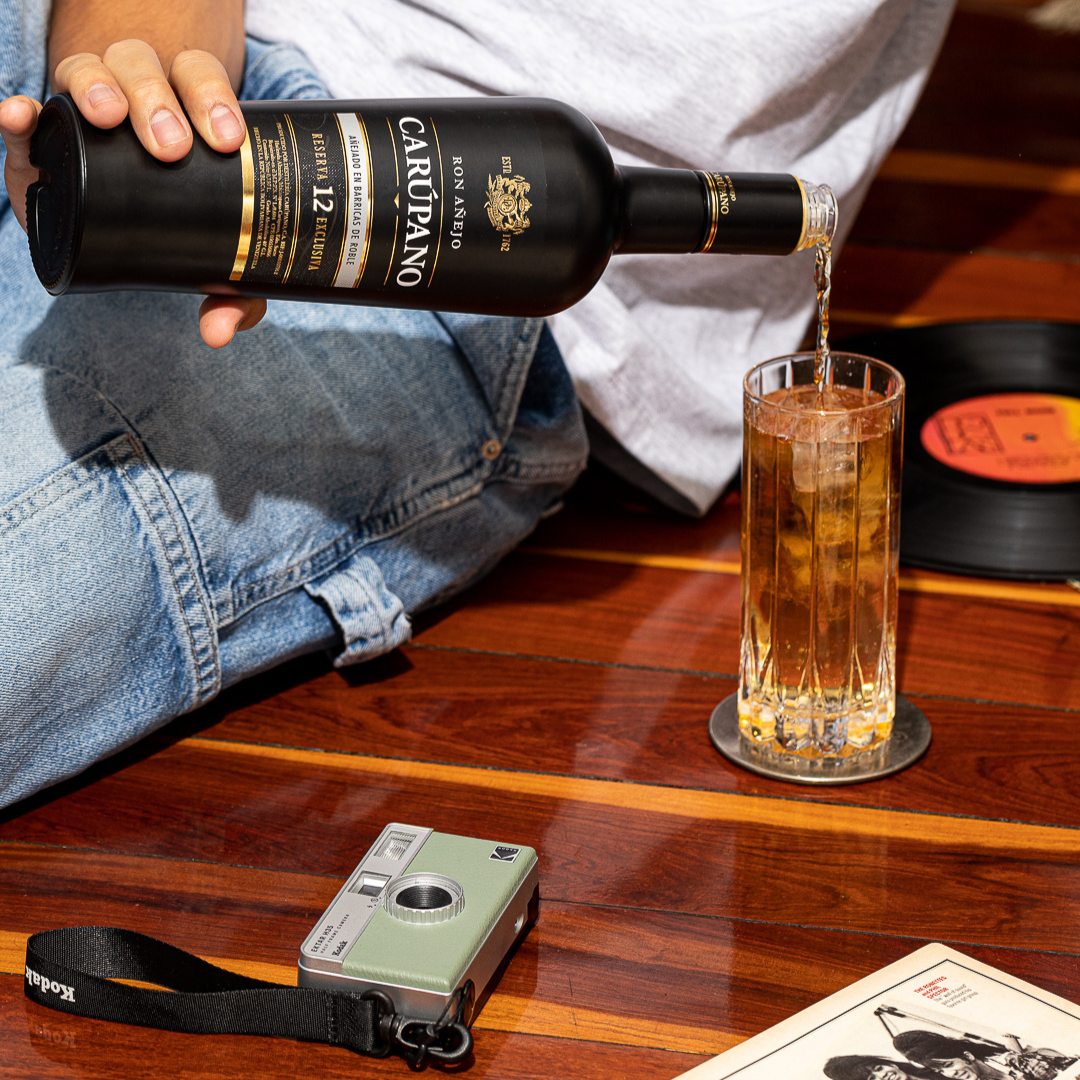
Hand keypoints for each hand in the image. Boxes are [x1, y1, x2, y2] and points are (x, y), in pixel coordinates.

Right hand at [0, 35, 264, 348]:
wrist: (112, 230)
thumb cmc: (178, 231)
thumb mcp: (211, 260)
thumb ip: (229, 296)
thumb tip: (219, 331)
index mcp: (187, 109)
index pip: (200, 79)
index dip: (213, 97)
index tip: (227, 138)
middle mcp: (136, 95)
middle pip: (147, 70)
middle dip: (159, 100)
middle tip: (171, 146)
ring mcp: (83, 109)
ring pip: (89, 72)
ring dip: (99, 87)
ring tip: (108, 116)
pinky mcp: (39, 141)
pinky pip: (26, 117)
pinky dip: (20, 113)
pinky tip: (21, 114)